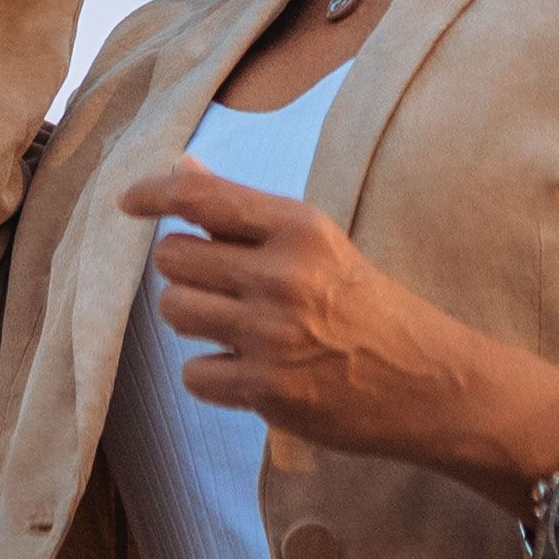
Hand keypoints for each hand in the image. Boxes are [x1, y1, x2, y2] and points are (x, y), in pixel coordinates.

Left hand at [120, 157, 558, 513]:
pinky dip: (212, 375)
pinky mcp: (268, 390)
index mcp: (299, 228)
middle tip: (222, 287)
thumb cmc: (369, 306)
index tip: (128, 201)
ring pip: (176, 312)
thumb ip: (245, 213)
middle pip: (173, 257)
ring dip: (195, 320)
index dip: (153, 193)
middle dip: (186, 272)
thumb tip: (181, 168)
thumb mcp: (318, 244)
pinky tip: (248, 371)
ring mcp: (272, 335)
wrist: (430, 383)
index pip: (201, 198)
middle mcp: (282, 275)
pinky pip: (195, 374)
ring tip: (236, 328)